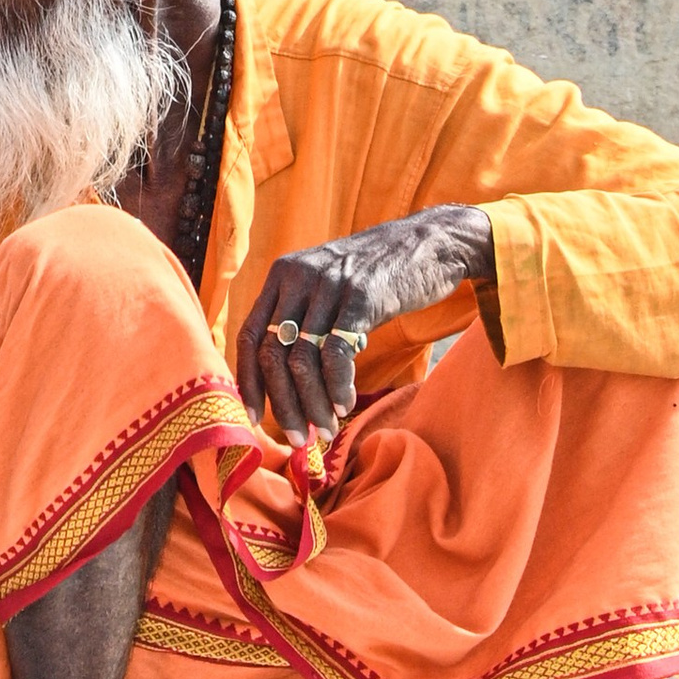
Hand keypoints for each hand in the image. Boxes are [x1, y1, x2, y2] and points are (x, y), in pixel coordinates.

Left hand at [236, 208, 496, 445]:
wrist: (430, 241)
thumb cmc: (378, 274)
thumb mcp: (328, 284)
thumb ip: (305, 317)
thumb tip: (286, 382)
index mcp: (283, 275)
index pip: (249, 335)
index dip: (248, 381)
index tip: (255, 418)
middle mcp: (298, 277)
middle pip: (273, 354)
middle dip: (282, 404)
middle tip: (298, 437)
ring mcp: (329, 285)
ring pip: (303, 360)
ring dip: (311, 404)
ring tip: (325, 429)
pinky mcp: (361, 297)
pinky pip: (337, 354)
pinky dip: (338, 387)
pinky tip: (345, 404)